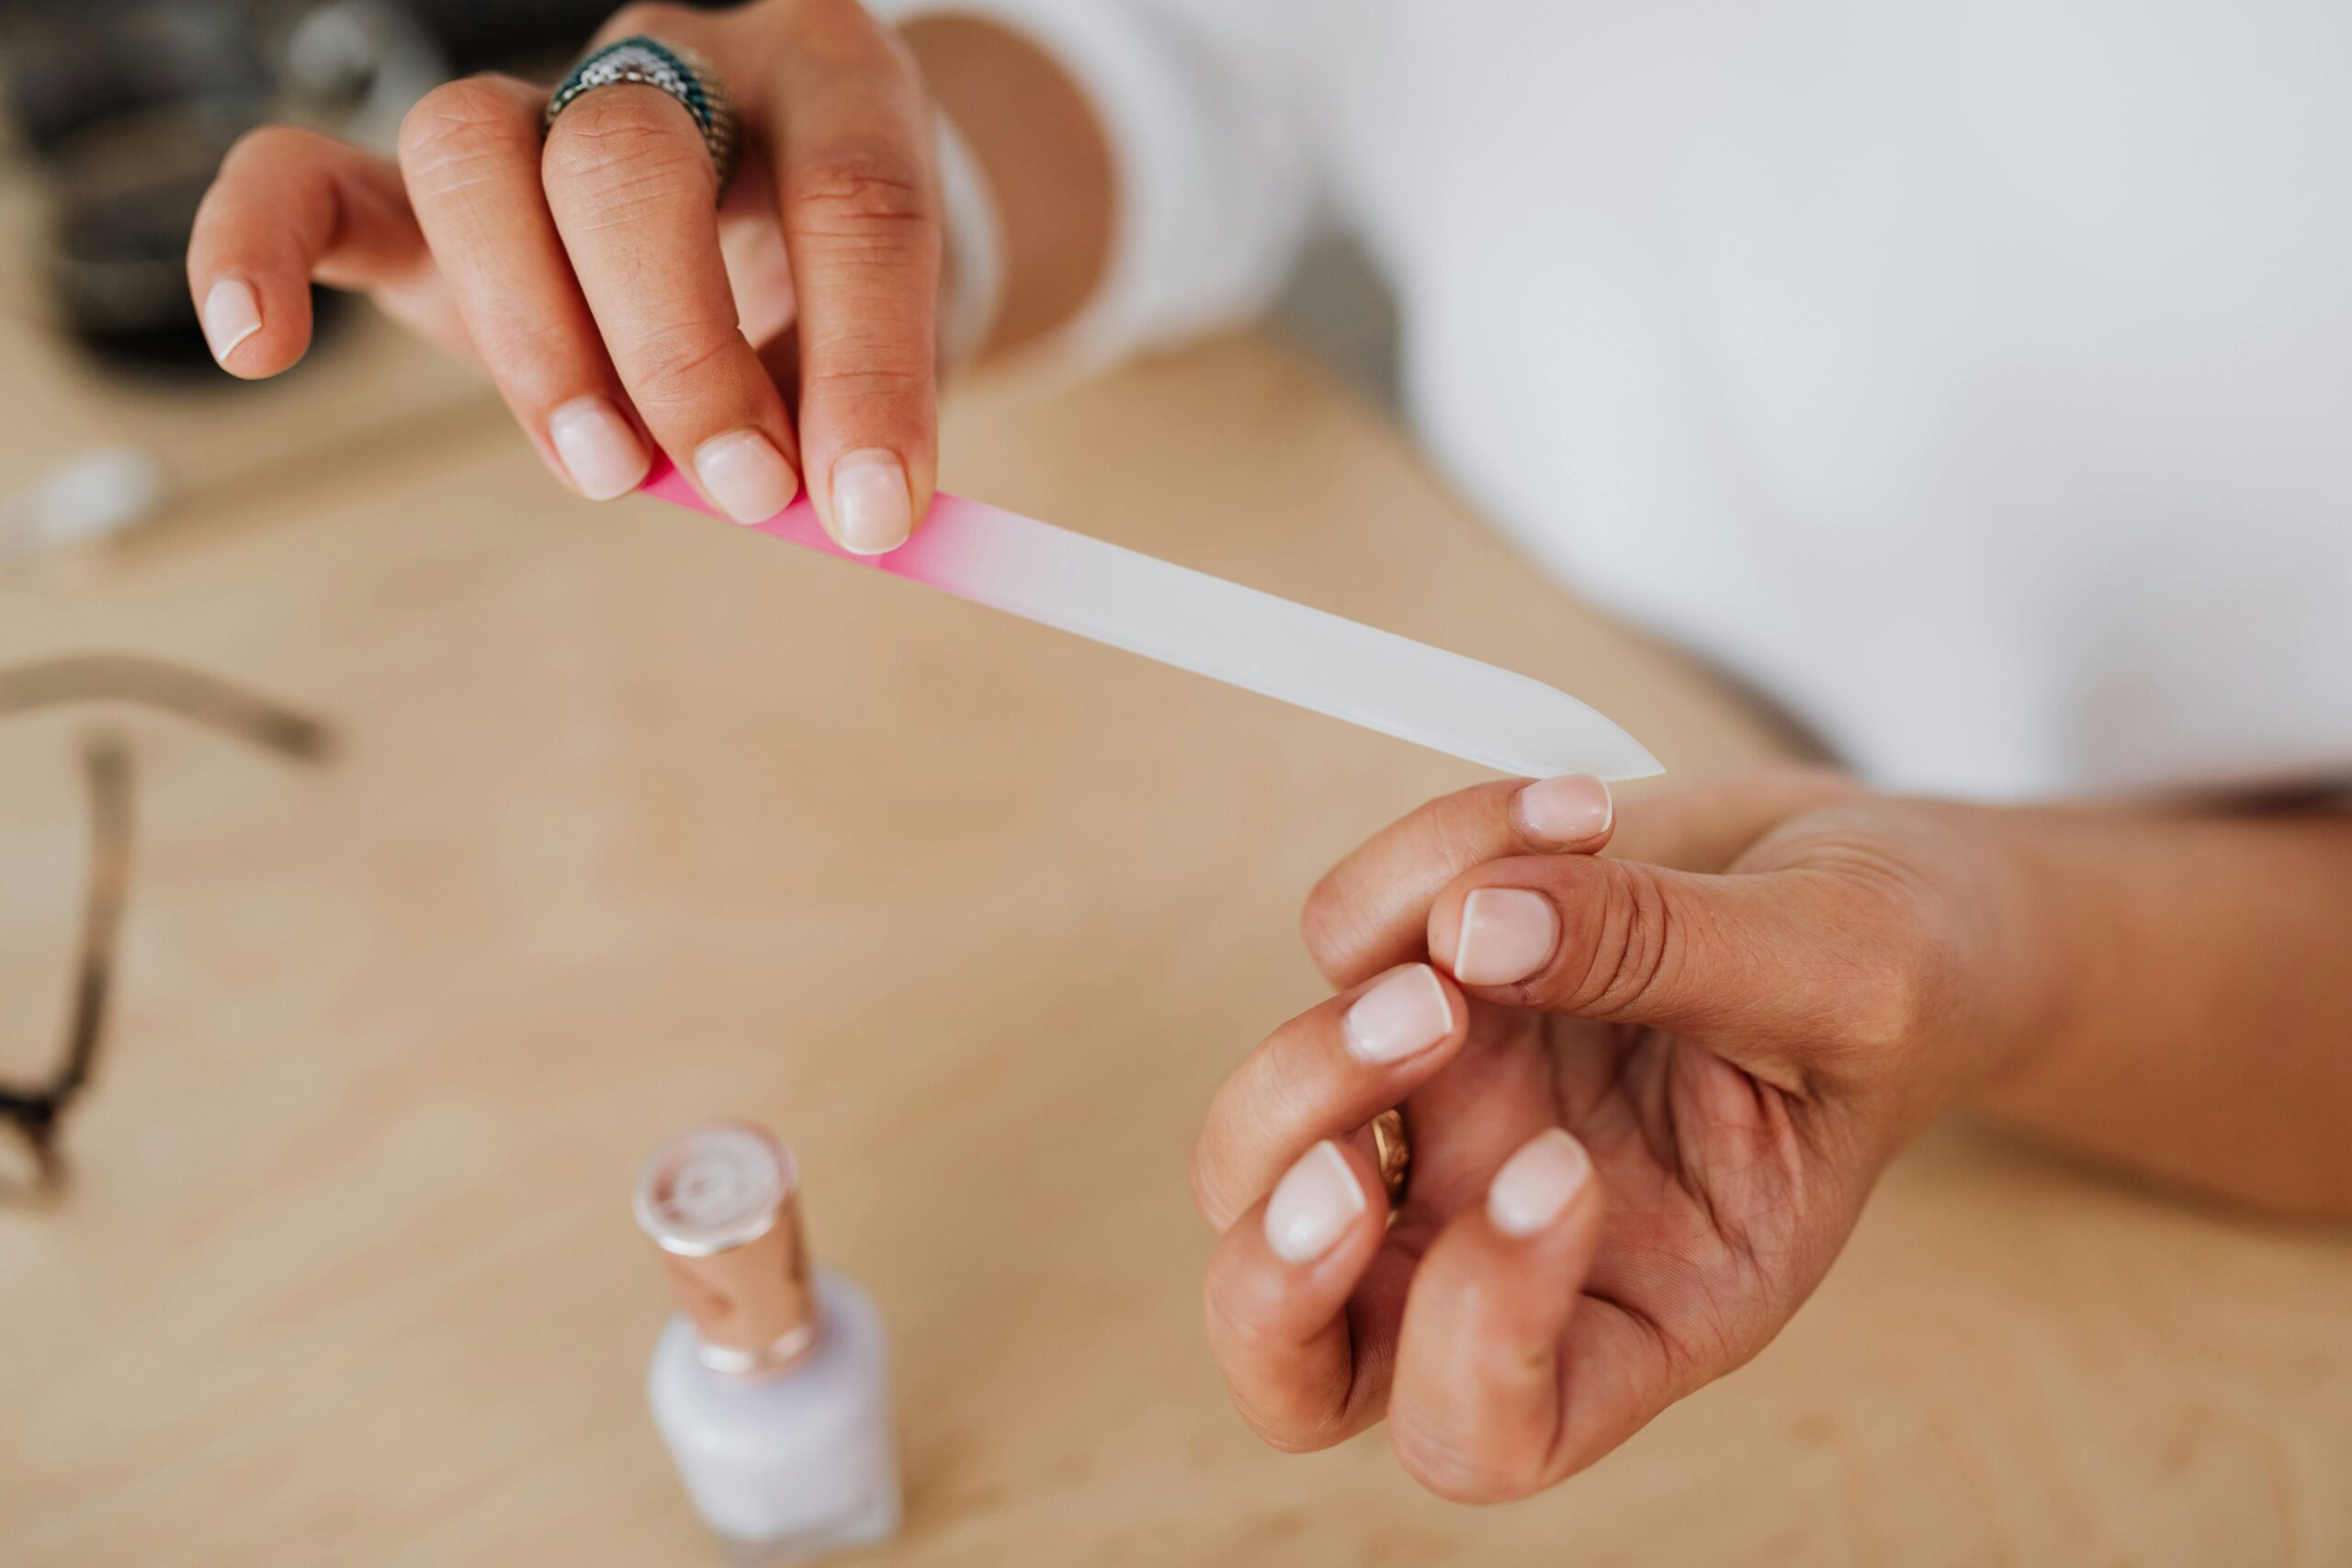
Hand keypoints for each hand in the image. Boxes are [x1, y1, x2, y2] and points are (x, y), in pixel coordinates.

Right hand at [188, 0, 941, 551]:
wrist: (791, 234)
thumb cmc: (843, 296)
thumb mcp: (891, 356)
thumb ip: (861, 426)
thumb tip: (852, 526)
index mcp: (830, 82)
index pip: (851, 192)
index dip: (868, 362)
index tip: (876, 511)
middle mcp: (675, 66)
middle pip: (630, 156)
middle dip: (685, 350)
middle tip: (745, 494)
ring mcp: (539, 112)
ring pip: (475, 149)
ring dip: (537, 336)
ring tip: (610, 472)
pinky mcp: (420, 192)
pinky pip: (301, 173)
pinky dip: (259, 244)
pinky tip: (258, 345)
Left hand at [1192, 767, 2057, 1499]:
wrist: (1878, 877)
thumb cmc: (1899, 977)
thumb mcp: (1846, 974)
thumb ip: (1672, 956)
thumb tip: (1472, 928)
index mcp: (1640, 1311)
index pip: (1486, 1431)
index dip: (1474, 1336)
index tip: (1564, 1167)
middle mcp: (1504, 1240)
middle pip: (1295, 1348)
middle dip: (1280, 1252)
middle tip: (1395, 1099)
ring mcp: (1445, 1121)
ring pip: (1260, 1152)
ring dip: (1327, 1039)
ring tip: (1488, 907)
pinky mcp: (1414, 987)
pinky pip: (1340, 943)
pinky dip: (1420, 862)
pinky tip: (1568, 811)